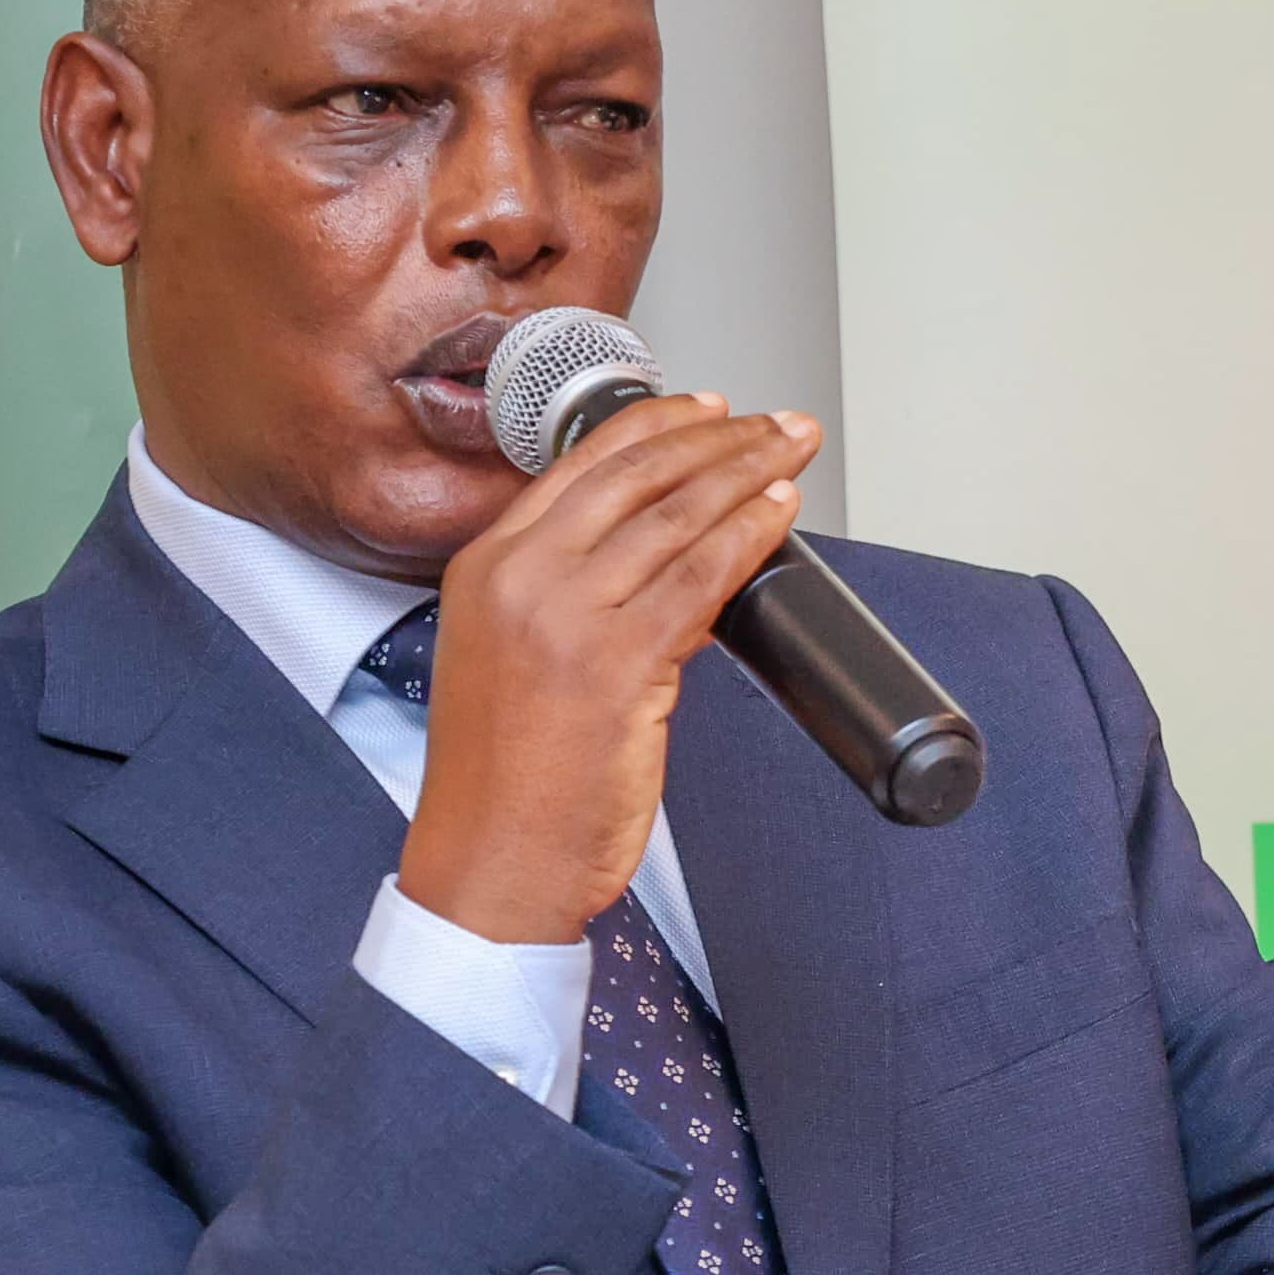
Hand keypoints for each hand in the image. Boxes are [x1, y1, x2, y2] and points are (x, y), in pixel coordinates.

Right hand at [400, 394, 818, 943]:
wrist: (489, 866)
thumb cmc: (503, 784)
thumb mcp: (507, 658)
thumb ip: (561, 596)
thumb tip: (657, 554)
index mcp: (484, 568)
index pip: (580, 465)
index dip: (655, 425)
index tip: (705, 409)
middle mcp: (519, 578)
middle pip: (635, 475)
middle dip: (717, 436)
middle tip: (771, 423)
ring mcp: (565, 617)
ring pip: (675, 517)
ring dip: (747, 474)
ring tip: (789, 454)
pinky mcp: (617, 664)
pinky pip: (701, 576)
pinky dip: (750, 535)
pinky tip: (779, 515)